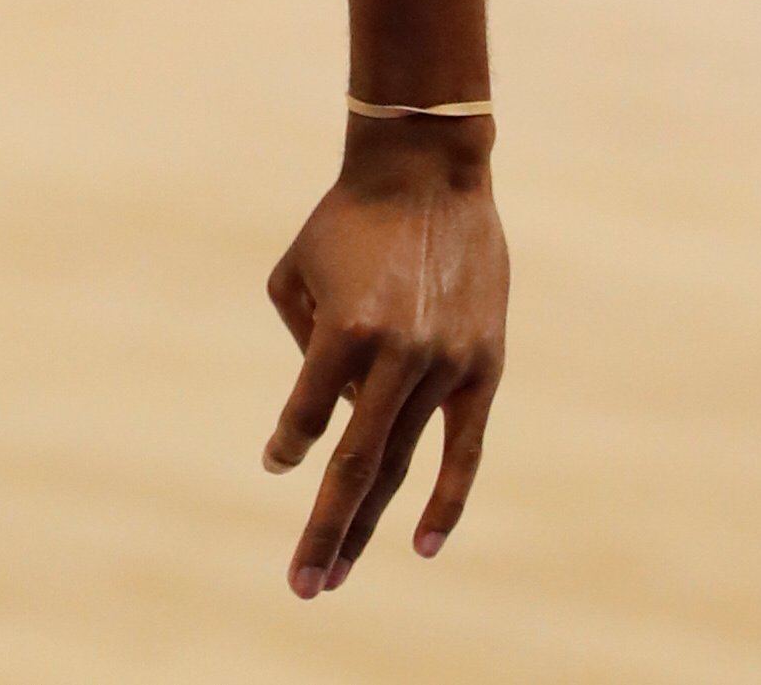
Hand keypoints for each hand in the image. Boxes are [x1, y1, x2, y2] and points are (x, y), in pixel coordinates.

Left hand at [262, 121, 506, 596]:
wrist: (426, 175)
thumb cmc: (345, 221)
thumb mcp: (296, 274)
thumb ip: (304, 347)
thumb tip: (328, 412)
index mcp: (344, 332)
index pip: (307, 416)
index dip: (288, 444)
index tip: (277, 464)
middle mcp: (396, 357)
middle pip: (356, 466)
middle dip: (325, 529)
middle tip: (302, 586)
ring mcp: (444, 367)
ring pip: (403, 465)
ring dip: (369, 524)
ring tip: (335, 572)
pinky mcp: (483, 368)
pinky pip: (463, 450)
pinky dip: (444, 500)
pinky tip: (423, 545)